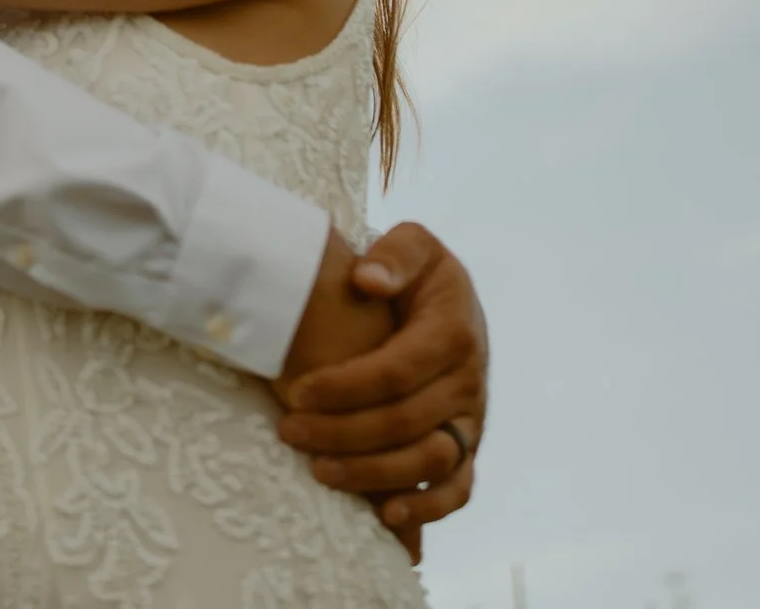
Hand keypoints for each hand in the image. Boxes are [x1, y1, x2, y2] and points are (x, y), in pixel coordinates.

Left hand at [275, 223, 488, 556]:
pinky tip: (385, 515)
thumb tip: (369, 279)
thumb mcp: (412, 244)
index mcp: (453, 330)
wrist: (445, 301)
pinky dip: (428, 508)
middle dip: (343, 432)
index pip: (397, 370)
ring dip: (373, 474)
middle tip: (288, 430)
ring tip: (318, 470)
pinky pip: (459, 489)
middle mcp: (469, 380)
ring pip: (430, 460)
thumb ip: (396, 253)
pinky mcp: (468, 447)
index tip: (298, 389)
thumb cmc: (413, 273)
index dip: (347, 386)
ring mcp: (471, 419)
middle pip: (406, 420)